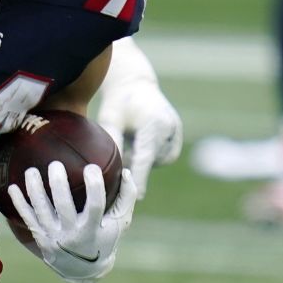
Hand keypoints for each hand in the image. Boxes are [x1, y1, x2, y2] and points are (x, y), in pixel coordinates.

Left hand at [8, 162, 136, 282]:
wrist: (82, 270)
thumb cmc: (103, 239)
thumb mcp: (120, 223)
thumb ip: (126, 198)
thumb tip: (128, 171)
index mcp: (93, 229)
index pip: (95, 205)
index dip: (94, 186)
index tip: (91, 167)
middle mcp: (71, 234)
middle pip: (63, 206)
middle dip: (58, 184)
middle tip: (55, 165)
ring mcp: (53, 236)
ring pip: (41, 210)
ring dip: (34, 189)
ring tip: (31, 170)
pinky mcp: (39, 236)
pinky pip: (26, 217)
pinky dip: (19, 203)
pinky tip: (12, 187)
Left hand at [96, 81, 181, 199]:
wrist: (134, 84)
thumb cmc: (118, 102)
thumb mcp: (110, 119)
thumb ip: (112, 142)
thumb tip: (105, 169)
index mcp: (153, 124)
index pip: (145, 159)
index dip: (140, 178)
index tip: (137, 198)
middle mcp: (169, 129)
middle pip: (151, 161)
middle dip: (135, 165)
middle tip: (118, 152)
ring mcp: (176, 132)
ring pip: (157, 160)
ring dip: (142, 157)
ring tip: (128, 138)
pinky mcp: (177, 136)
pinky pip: (163, 155)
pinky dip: (150, 153)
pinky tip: (138, 139)